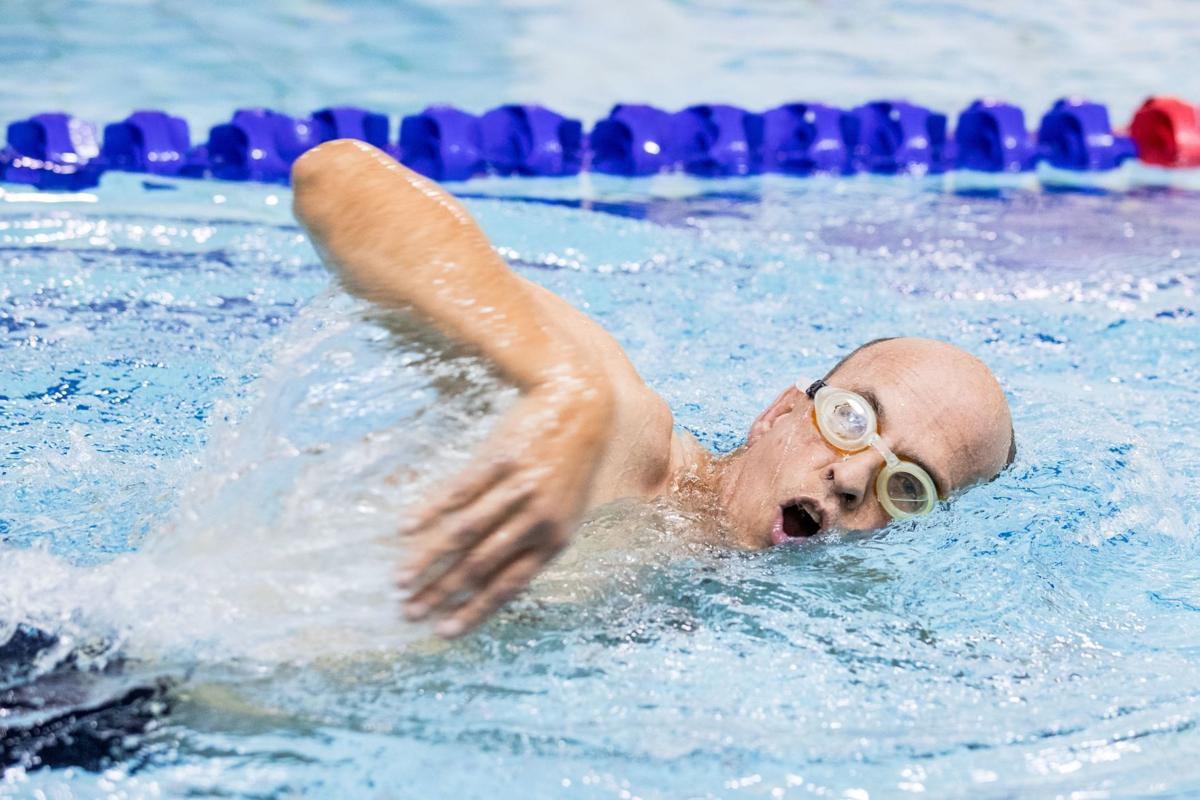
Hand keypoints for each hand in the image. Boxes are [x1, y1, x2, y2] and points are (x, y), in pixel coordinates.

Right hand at [397, 373, 612, 637]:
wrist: (580, 406)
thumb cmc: (571, 465)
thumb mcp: (565, 511)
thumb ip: (534, 545)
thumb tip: (494, 581)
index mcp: (554, 540)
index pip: (507, 586)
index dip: (473, 611)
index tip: (442, 632)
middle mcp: (536, 519)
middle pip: (479, 565)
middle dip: (441, 593)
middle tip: (408, 612)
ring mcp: (516, 489)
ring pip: (464, 533)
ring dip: (427, 559)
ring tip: (399, 579)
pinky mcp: (499, 459)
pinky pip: (458, 491)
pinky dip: (429, 511)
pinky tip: (405, 528)